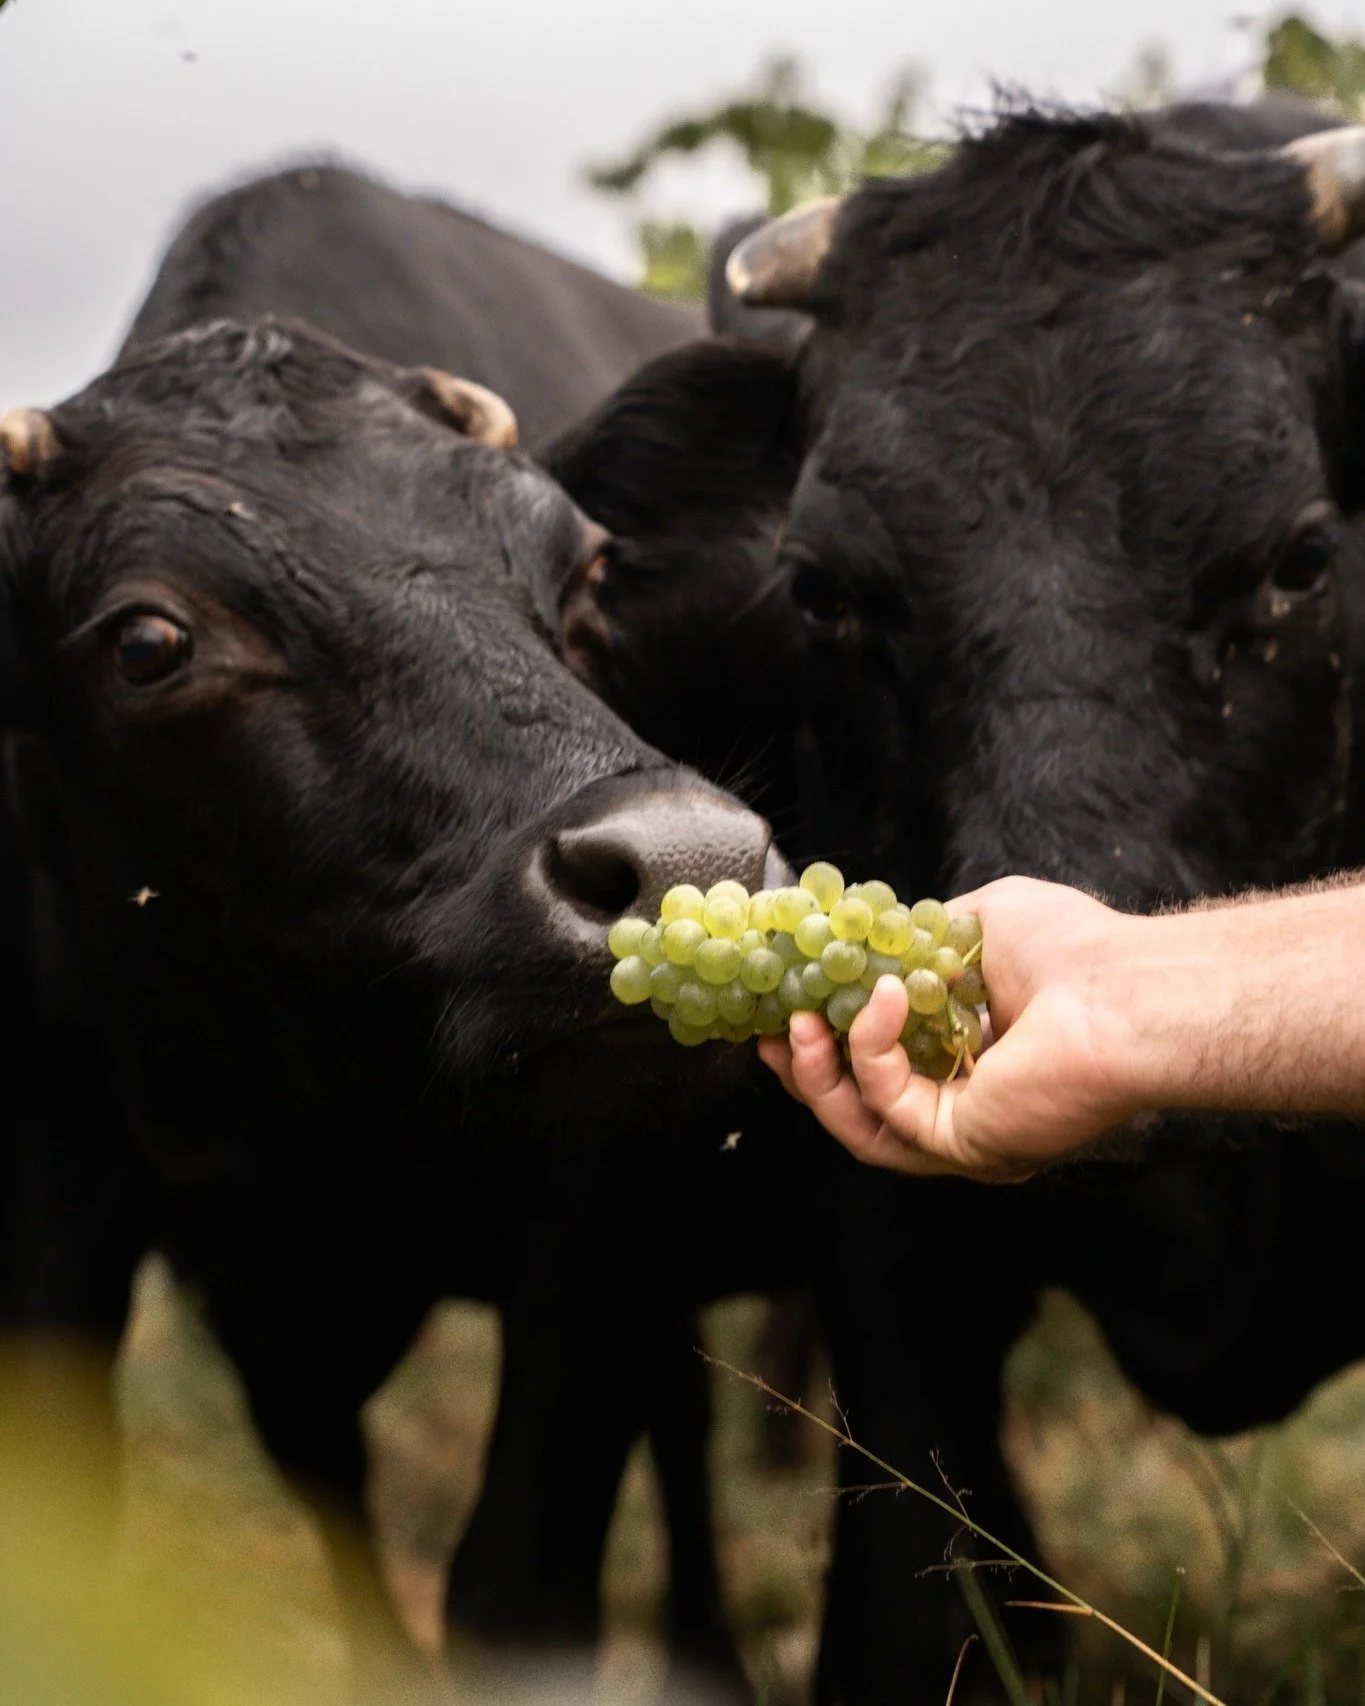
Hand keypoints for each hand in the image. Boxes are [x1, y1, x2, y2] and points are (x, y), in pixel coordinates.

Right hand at [757, 877, 1142, 1179]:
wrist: (1127, 990)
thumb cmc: (1078, 952)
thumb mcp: (982, 920)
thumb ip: (928, 936)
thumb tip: (883, 937)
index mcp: (973, 1065)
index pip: (881, 1070)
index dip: (827, 1043)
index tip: (786, 1006)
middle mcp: (966, 1109)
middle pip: (857, 1110)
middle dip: (804, 1071)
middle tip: (769, 1029)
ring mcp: (963, 1135)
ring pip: (860, 1126)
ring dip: (815, 1075)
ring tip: (793, 1023)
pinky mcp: (962, 1142)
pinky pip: (888, 1105)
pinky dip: (869, 1050)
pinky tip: (881, 999)